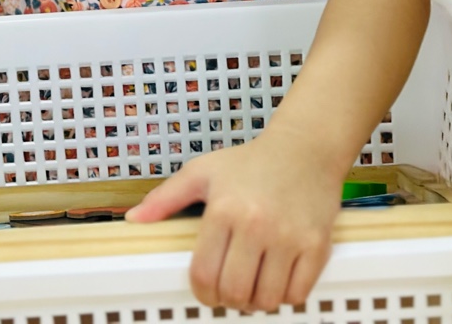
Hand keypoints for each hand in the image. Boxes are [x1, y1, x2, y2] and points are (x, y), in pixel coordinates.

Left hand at [126, 128, 342, 311]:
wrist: (305, 148)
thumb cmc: (252, 161)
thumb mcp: (203, 171)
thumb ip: (165, 197)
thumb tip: (134, 218)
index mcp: (224, 209)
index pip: (204, 273)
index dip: (201, 293)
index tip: (206, 292)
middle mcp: (257, 225)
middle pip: (234, 291)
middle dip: (227, 300)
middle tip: (229, 291)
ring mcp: (290, 237)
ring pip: (266, 299)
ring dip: (255, 302)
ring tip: (253, 286)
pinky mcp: (317, 245)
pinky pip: (297, 293)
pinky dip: (284, 297)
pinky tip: (277, 280)